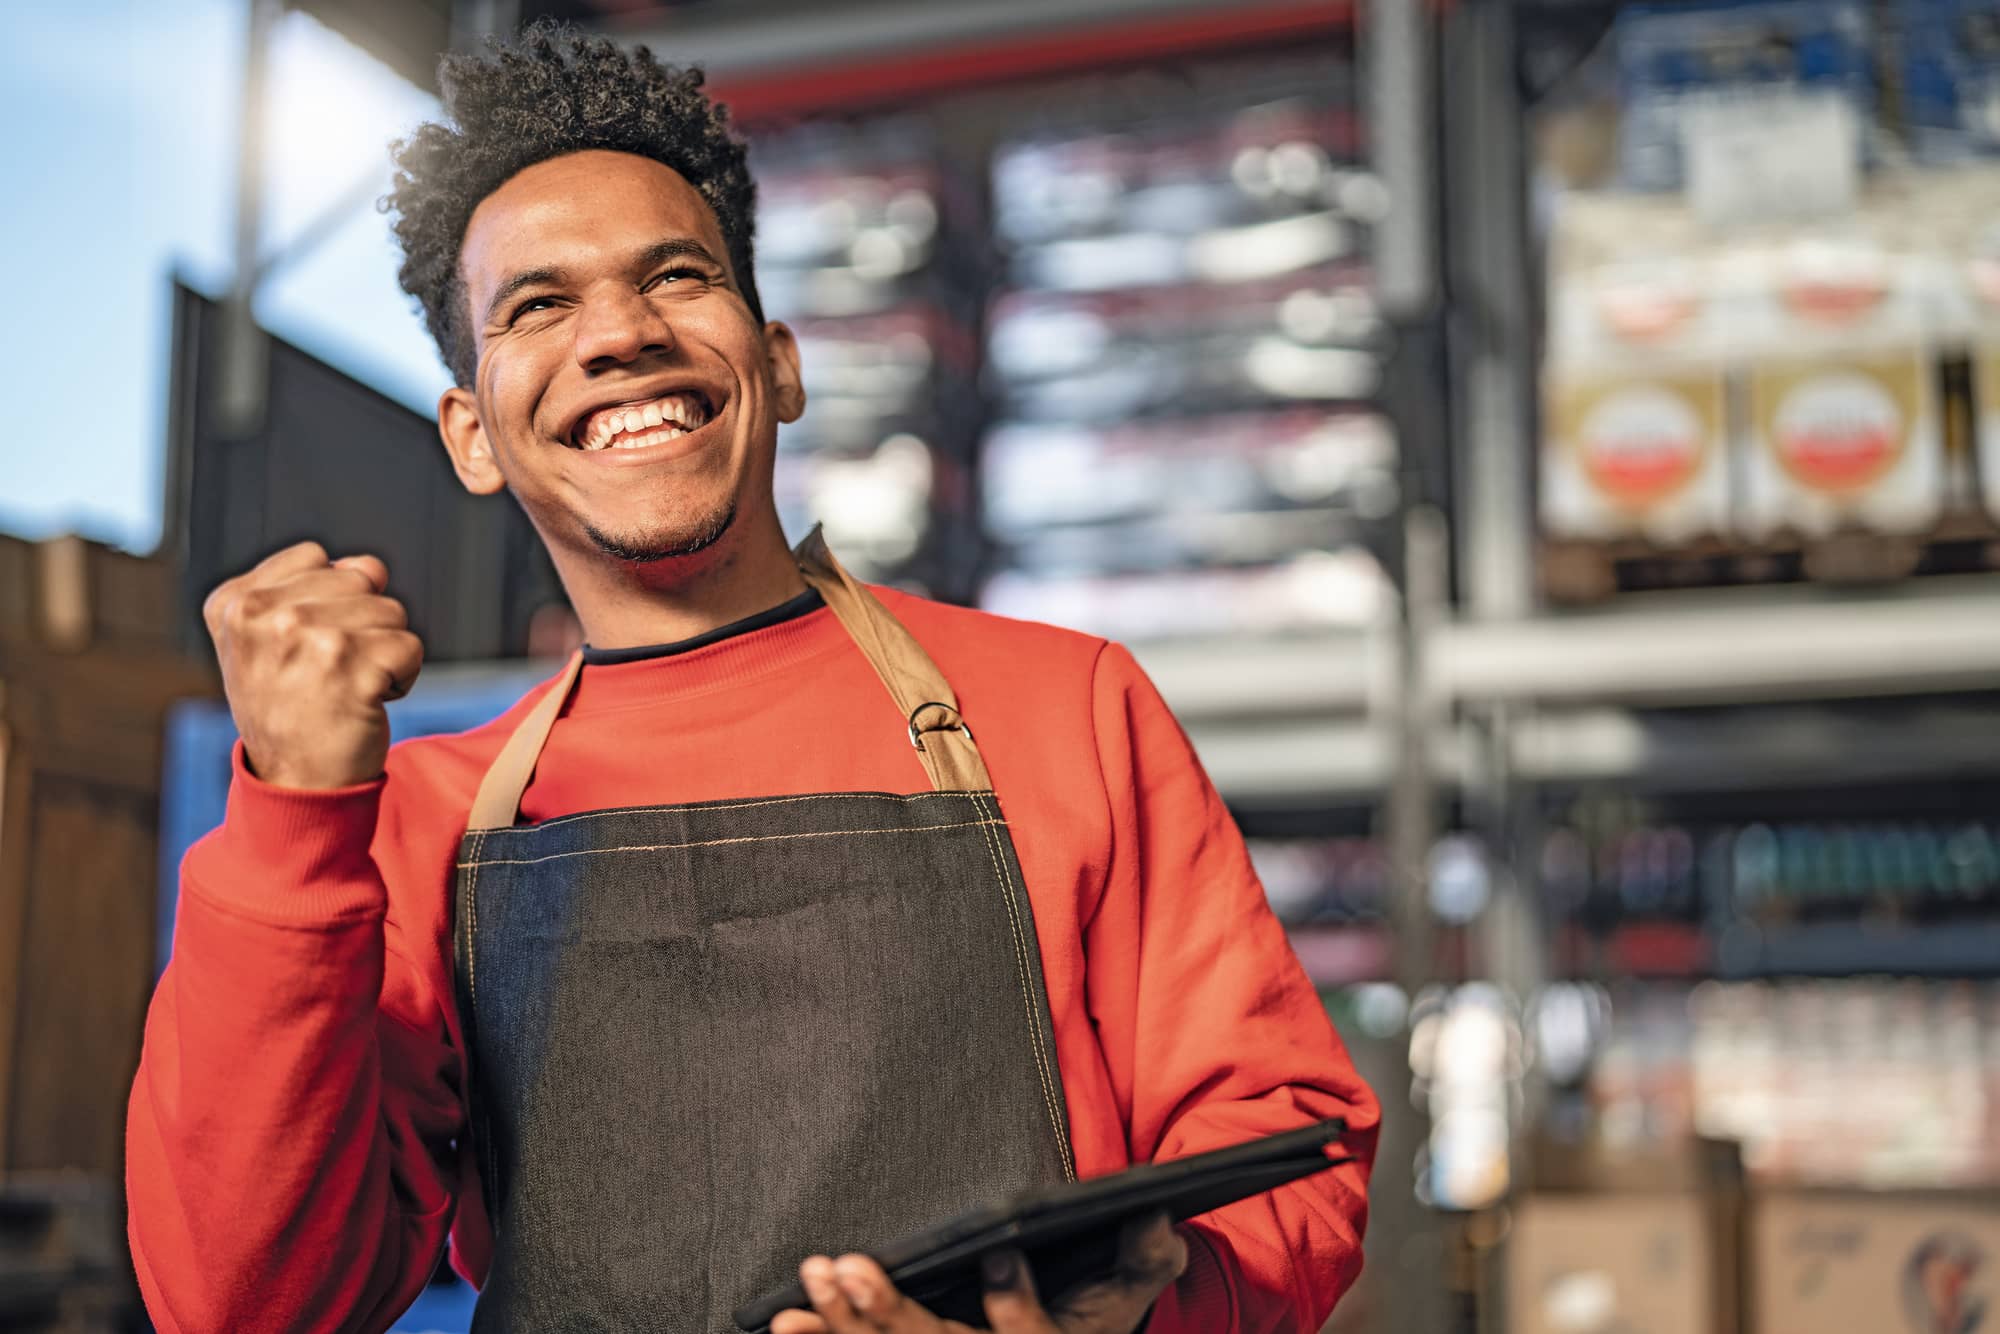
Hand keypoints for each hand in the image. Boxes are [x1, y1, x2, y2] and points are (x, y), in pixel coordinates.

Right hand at [203, 541, 423, 790]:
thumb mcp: (268, 639)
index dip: (328, 600)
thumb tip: (370, 566)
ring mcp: (309, 639)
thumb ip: (307, 587)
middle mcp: (266, 615)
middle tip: (328, 672)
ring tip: (346, 687)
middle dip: (362, 625)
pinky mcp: (353, 669)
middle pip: (361, 580)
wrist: (295, 783)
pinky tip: (367, 703)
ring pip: (391, 612)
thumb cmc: (290, 706)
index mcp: (235, 602)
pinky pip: (410, 648)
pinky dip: (402, 678)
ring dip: (383, 652)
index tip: (303, 647)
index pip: (316, 557)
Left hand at [770, 1211, 1186, 1333]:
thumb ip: (1146, 1257)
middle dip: (890, 1316)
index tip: (997, 1256)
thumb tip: (1153, 1215)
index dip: (1014, 1303)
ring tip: (804, 1294)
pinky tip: (783, 1326)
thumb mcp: (1127, 1291)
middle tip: (848, 1271)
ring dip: (841, 1330)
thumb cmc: (1090, 1317)